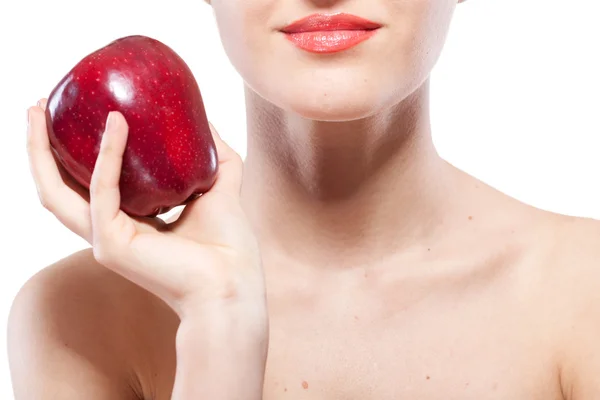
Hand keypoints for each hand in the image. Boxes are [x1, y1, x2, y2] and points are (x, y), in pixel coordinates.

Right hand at [26, 99, 266, 321]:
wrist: (234, 282)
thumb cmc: (228, 246)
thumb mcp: (220, 188)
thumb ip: (215, 156)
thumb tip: (207, 121)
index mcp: (129, 222)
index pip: (86, 185)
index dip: (72, 154)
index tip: (68, 117)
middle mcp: (109, 231)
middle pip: (57, 187)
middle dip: (39, 148)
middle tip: (36, 107)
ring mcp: (106, 240)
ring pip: (56, 192)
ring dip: (41, 151)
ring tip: (38, 111)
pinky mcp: (113, 244)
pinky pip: (103, 190)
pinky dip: (108, 155)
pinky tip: (118, 123)